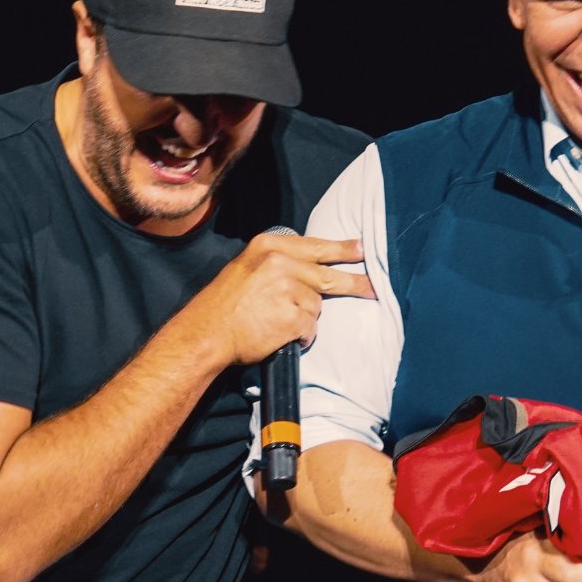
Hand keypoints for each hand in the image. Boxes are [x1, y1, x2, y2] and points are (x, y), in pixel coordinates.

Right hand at [192, 229, 371, 371]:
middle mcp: (280, 263)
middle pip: (328, 275)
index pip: (316, 246)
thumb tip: (312, 267)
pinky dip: (301, 336)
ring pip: (317, 305)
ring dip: (305, 318)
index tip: (362, 249)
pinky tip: (280, 334)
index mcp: (269, 246)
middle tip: (374, 287)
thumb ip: (278, 262)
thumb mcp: (248, 267)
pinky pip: (310, 328)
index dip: (343, 249)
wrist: (206, 334)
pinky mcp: (293, 316)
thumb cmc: (225, 305)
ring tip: (277, 322)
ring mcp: (288, 289)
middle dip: (355, 283)